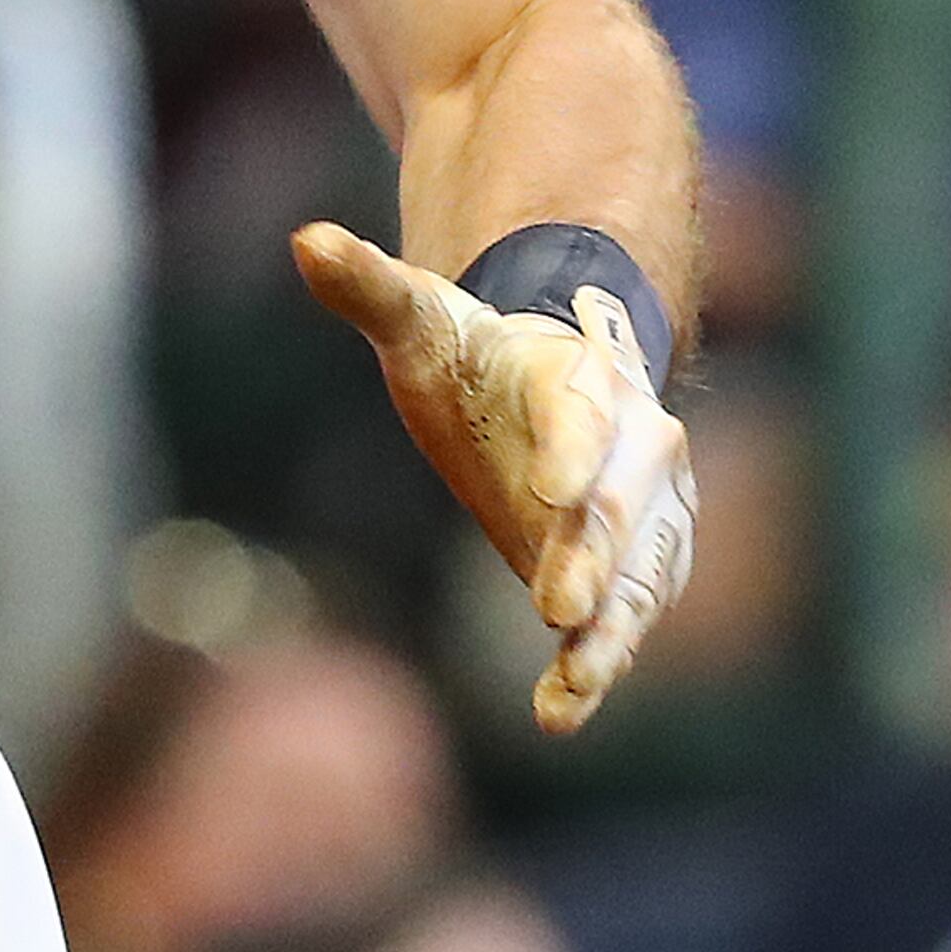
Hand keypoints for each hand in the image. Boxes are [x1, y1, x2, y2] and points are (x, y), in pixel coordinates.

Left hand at [293, 223, 696, 734]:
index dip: (571, 450)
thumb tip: (304, 238)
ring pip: (638, 578)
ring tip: (575, 680)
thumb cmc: (480, 356)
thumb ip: (371, 287)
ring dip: (612, 631)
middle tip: (558, 607)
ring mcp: (647, 516)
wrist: (559, 385)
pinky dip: (600, 662)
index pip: (581, 414)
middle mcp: (635, 449)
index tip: (553, 488)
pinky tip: (559, 714)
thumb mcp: (423, 320)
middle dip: (592, 558)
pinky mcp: (636, 571)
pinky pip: (627, 619)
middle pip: (617, 509)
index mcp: (582, 380)